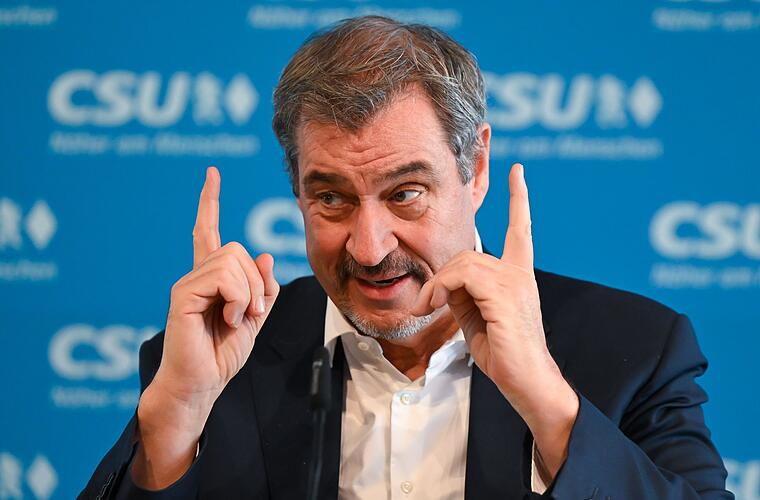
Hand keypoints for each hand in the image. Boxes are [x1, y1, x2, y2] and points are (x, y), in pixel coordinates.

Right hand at [133, 166, 278, 488]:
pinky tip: (229, 319)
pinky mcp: (183, 295)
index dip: (209, 201)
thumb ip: (263, 287)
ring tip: (238, 319)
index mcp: (212, 277)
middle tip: (250, 313)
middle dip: (255, 283)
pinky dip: (237, 300)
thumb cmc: (224, 352)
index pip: (208, 230)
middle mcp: (197, 274)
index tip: (211, 173)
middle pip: (236, 248)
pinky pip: (222, 278)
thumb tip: (264, 255)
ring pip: (233, 261)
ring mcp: (187, 282)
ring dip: (248, 294)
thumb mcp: (256, 316)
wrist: (203, 383)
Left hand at [412, 163, 577, 481]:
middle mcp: (519, 273)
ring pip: (462, 262)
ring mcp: (514, 282)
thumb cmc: (503, 352)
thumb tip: (444, 280)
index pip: (521, 229)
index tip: (517, 171)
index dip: (519, 199)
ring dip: (437, 284)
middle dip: (439, 275)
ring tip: (428, 308)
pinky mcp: (504, 295)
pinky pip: (462, 275)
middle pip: (468, 252)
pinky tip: (435, 308)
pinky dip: (441, 289)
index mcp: (517, 275)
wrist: (525, 382)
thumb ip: (463, 293)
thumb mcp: (475, 316)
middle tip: (425, 304)